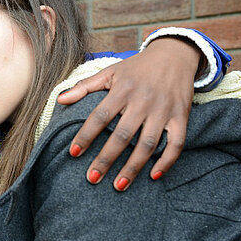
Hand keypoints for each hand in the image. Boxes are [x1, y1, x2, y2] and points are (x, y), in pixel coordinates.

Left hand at [57, 37, 200, 190]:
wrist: (175, 55)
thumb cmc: (136, 67)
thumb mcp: (110, 71)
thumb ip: (84, 86)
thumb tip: (60, 100)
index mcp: (122, 90)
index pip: (99, 116)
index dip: (85, 135)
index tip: (73, 153)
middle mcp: (142, 101)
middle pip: (122, 135)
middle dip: (106, 158)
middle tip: (92, 177)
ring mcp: (163, 110)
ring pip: (147, 144)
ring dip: (133, 167)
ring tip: (118, 185)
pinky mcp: (181, 117)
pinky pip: (176, 143)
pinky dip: (167, 161)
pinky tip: (153, 175)